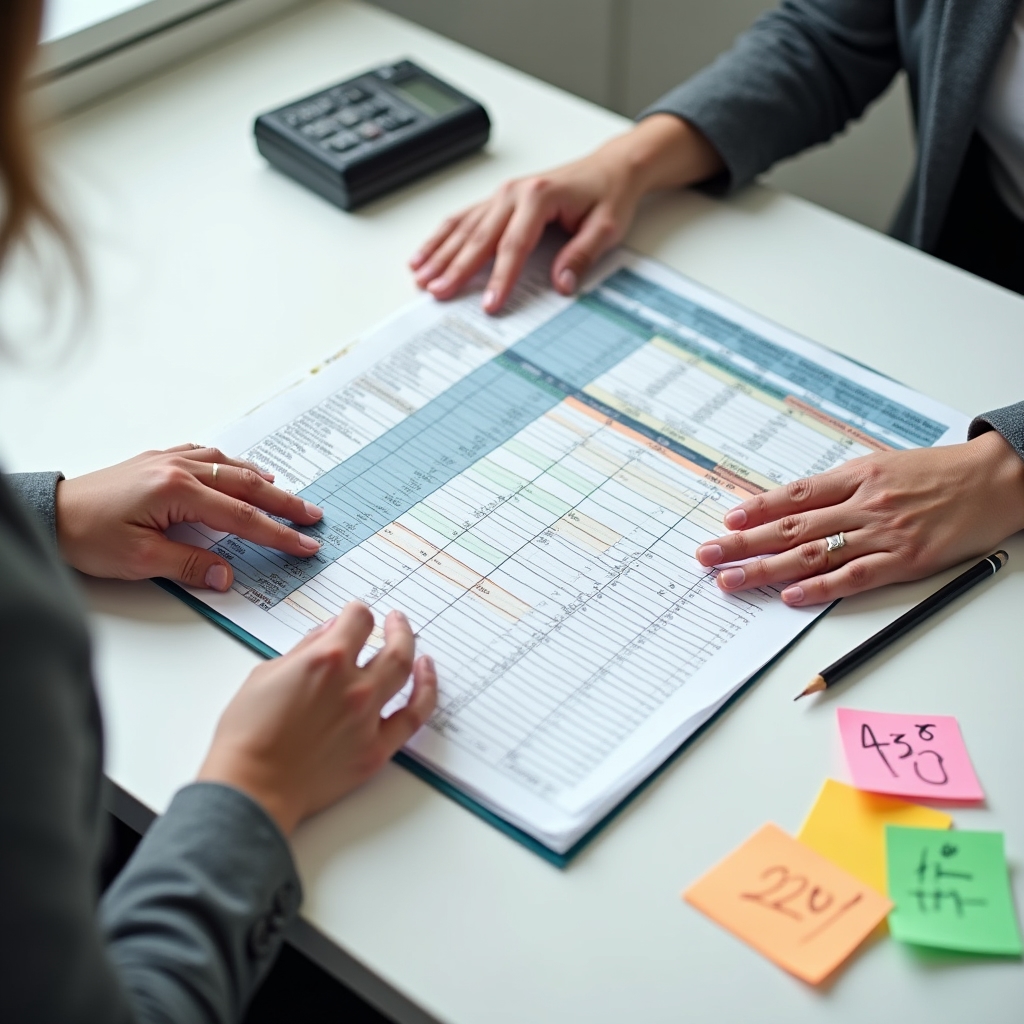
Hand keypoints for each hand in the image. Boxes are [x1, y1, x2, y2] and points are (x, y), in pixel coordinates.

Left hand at [55, 444, 323, 590]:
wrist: (51, 514)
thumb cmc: (87, 536)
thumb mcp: (140, 560)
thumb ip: (190, 566)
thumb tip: (227, 576)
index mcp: (178, 492)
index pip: (242, 517)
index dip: (277, 534)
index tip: (305, 545)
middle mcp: (178, 468)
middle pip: (246, 485)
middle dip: (284, 504)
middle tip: (313, 516)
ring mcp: (169, 459)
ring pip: (229, 465)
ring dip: (261, 481)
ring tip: (285, 495)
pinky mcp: (157, 460)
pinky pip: (206, 455)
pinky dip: (230, 464)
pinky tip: (238, 470)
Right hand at [198, 603, 436, 834]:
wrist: (252, 787)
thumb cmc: (247, 734)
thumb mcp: (266, 674)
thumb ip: (304, 649)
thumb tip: (329, 632)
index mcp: (325, 661)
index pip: (358, 621)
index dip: (356, 614)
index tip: (355, 616)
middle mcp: (353, 686)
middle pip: (392, 645)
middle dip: (396, 627)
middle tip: (394, 620)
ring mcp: (368, 718)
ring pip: (405, 672)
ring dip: (411, 650)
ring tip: (411, 642)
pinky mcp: (375, 750)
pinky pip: (413, 717)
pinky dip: (426, 692)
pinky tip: (426, 677)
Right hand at [410, 114, 722, 313]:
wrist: (612, 168)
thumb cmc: (609, 195)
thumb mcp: (607, 228)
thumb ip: (582, 256)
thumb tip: (562, 284)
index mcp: (539, 197)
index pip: (514, 246)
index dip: (499, 278)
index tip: (489, 304)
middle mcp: (514, 193)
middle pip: (479, 237)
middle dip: (455, 269)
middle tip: (436, 293)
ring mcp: (503, 195)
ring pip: (464, 228)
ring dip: (440, 254)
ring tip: (420, 278)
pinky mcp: (499, 201)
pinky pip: (463, 219)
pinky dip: (442, 238)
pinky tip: (424, 255)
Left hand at [695, 431, 1023, 604]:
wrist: (995, 479)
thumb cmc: (936, 473)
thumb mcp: (882, 465)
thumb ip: (839, 485)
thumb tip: (792, 505)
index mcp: (855, 476)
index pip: (793, 496)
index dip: (755, 509)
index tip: (725, 520)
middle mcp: (863, 503)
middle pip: (790, 527)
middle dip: (742, 543)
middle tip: (706, 555)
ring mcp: (883, 532)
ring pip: (813, 553)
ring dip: (766, 569)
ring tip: (731, 580)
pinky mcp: (906, 559)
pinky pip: (855, 576)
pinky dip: (820, 587)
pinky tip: (791, 596)